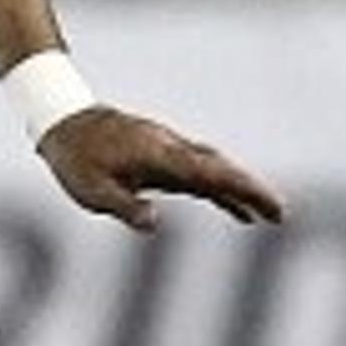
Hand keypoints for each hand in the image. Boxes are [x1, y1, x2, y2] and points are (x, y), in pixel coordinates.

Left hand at [38, 105, 286, 232]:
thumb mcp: (91, 189)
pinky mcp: (163, 156)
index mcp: (160, 155)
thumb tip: (154, 223)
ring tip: (269, 216)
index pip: (211, 174)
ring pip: (214, 169)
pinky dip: (220, 190)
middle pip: (221, 169)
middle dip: (252, 190)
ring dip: (241, 190)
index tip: (270, 206)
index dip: (243, 190)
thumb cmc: (75, 159)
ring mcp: (169, 150)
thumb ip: (123, 205)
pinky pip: (199, 174)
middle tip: (281, 215)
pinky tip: (237, 212)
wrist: (63, 121)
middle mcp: (172, 149)